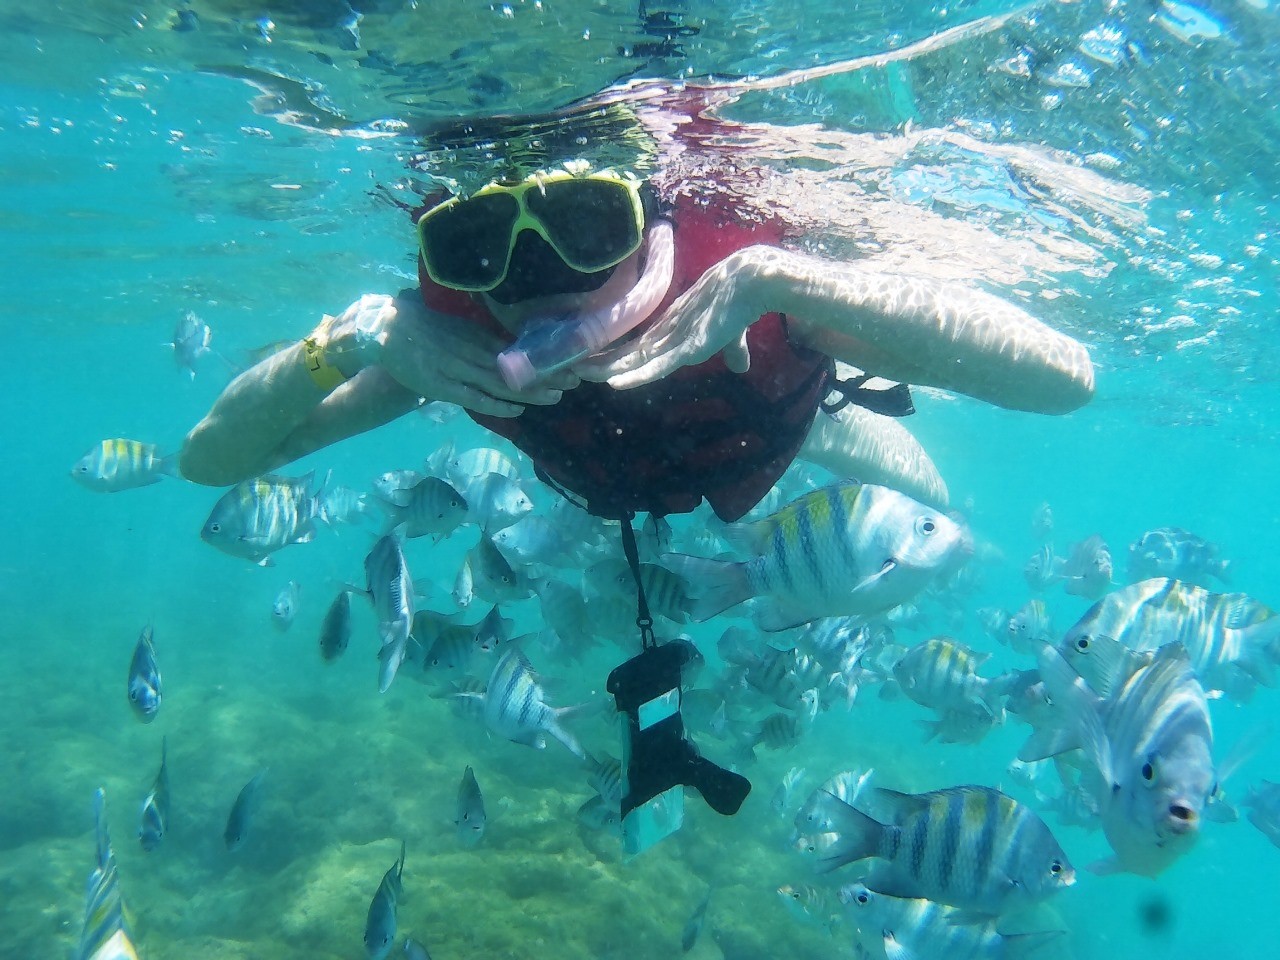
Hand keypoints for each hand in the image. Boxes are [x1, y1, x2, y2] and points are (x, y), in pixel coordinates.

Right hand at [371, 297, 578, 416]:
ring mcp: (457, 369)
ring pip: (500, 383)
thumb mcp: (458, 327)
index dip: (543, 357)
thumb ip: (482, 338)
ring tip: (555, 396)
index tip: (569, 360)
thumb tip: (511, 348)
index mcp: (476, 334)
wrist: (385, 329)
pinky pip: (474, 398)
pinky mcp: (442, 386)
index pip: (517, 348)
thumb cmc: (424, 328)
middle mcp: (471, 350)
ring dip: (529, 391)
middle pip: (515, 366)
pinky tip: (518, 410)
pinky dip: (497, 405)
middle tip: (574, 380)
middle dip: (546, 374)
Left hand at [575, 248, 764, 388]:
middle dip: (600, 362)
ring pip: (633, 360)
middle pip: (627, 353)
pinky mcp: (687, 347)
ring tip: (578, 371)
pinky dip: (636, 375)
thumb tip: (741, 367)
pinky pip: (656, 366)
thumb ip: (732, 351)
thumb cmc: (739, 305)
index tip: (593, 366)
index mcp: (671, 332)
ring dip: (606, 368)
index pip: (637, 348)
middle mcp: (667, 336)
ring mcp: (674, 341)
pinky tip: (614, 384)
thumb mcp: (733, 336)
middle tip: (569, 366)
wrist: (750, 282)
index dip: (615, 358)